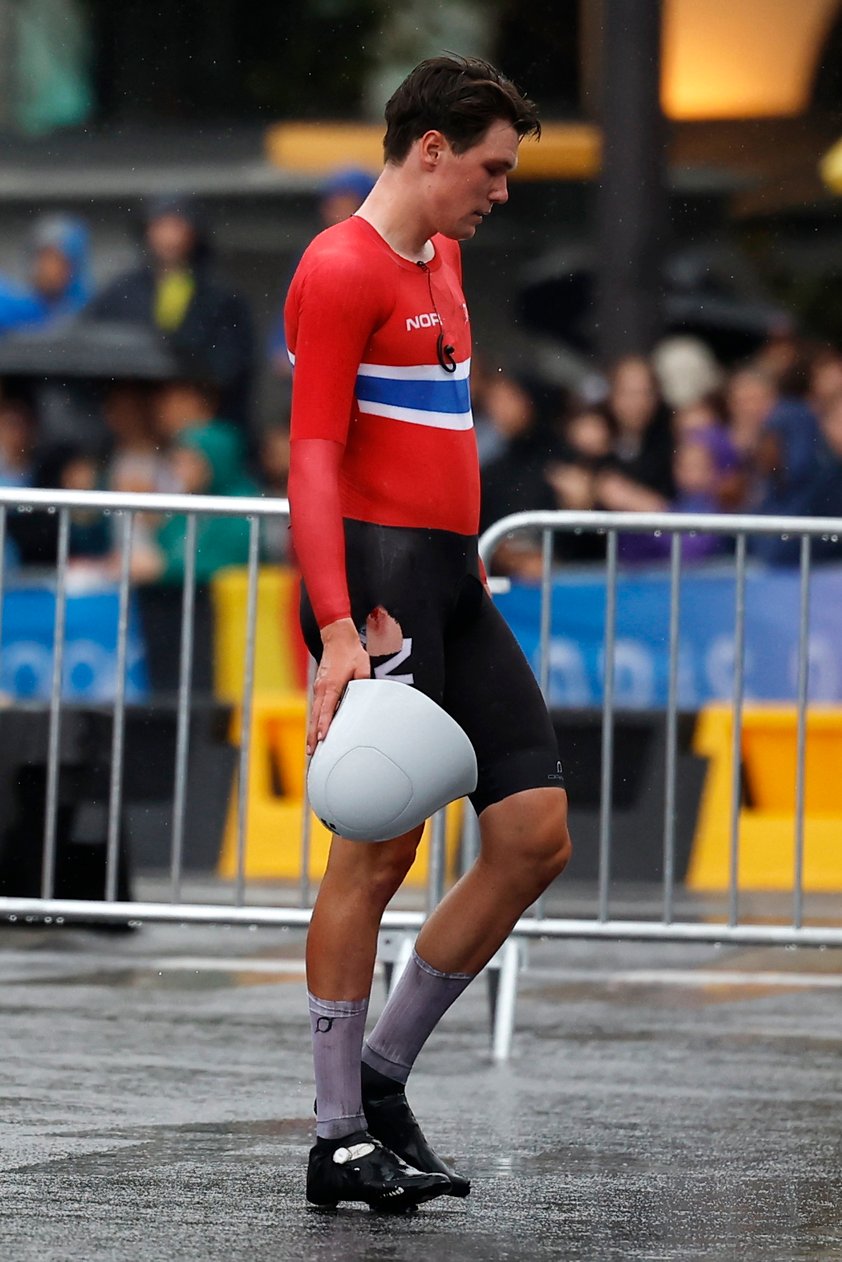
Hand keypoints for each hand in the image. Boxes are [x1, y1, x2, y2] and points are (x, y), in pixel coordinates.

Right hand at [308, 617, 369, 754]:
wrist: (337, 638)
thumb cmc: (351, 653)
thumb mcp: (363, 668)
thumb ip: (363, 685)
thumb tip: (365, 700)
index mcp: (332, 684)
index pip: (327, 709)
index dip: (324, 725)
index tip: (322, 738)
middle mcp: (322, 688)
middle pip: (316, 716)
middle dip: (312, 735)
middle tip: (311, 752)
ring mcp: (318, 687)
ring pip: (314, 713)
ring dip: (312, 730)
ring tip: (311, 748)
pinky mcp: (319, 687)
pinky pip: (316, 707)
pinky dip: (314, 721)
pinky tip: (315, 731)